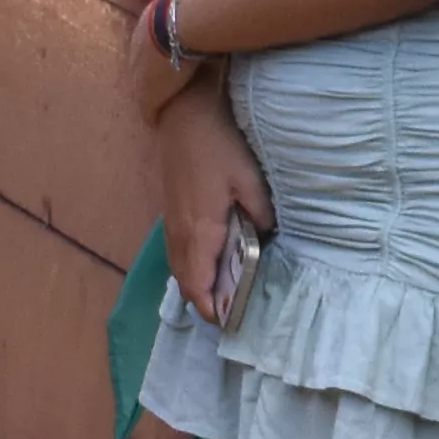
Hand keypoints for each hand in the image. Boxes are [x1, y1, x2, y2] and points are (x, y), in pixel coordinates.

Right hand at [150, 91, 269, 316]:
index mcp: (200, 231)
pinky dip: (191, 266)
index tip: (227, 323)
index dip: (211, 308)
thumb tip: (267, 238)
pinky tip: (210, 262)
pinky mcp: (171, 210)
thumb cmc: (219, 145)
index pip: (199, 285)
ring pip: (179, 267)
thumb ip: (260, 212)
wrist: (184, 115)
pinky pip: (178, 251)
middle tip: (230, 312)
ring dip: (197, 284)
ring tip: (222, 294)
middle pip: (186, 281)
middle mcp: (180, 233)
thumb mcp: (250, 178)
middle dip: (205, 301)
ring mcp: (171, 221)